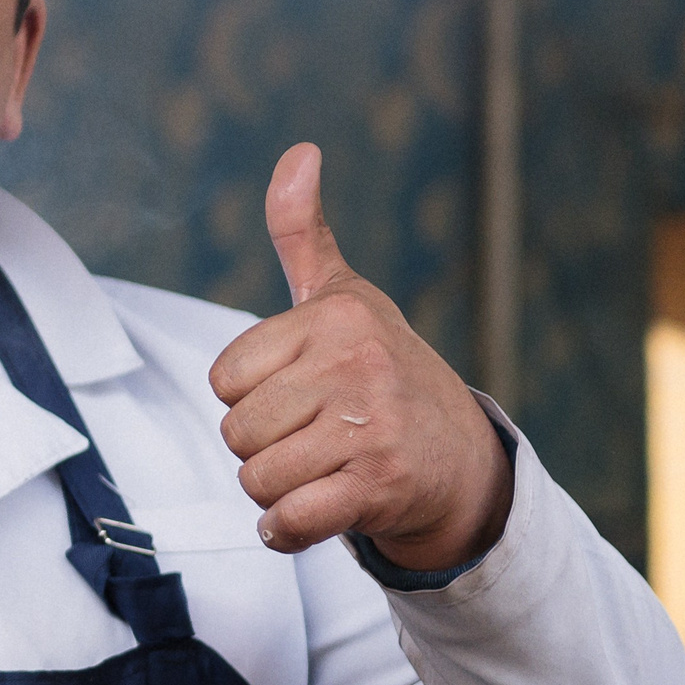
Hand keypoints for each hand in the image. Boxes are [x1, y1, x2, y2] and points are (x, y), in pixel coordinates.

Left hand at [207, 144, 512, 570]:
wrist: (459, 456)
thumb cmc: (383, 370)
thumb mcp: (343, 296)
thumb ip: (302, 232)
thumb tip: (299, 152)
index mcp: (336, 318)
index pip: (225, 379)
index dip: (249, 399)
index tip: (296, 395)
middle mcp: (356, 365)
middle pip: (236, 433)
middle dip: (261, 450)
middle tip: (310, 441)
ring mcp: (371, 427)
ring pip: (257, 480)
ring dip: (275, 493)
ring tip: (319, 473)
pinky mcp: (379, 486)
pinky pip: (290, 521)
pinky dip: (286, 532)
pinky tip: (310, 516)